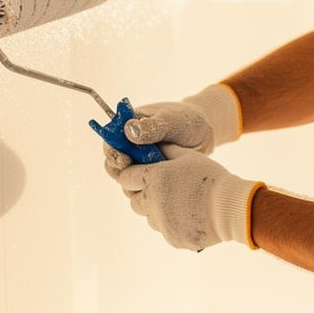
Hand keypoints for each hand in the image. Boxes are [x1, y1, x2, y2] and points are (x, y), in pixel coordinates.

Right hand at [102, 84, 241, 178]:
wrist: (203, 132)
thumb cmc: (184, 120)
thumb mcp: (170, 120)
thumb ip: (152, 126)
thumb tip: (129, 130)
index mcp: (127, 128)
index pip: (110, 143)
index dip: (113, 154)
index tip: (124, 160)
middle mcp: (129, 148)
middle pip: (115, 166)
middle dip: (123, 174)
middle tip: (137, 177)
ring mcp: (140, 164)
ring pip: (128, 181)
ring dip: (137, 185)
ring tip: (155, 184)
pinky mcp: (151, 177)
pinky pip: (143, 189)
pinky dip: (149, 192)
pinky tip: (162, 191)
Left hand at [114, 144, 262, 251]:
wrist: (232, 207)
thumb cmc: (211, 177)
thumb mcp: (188, 156)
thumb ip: (166, 151)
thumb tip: (150, 147)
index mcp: (155, 179)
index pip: (126, 177)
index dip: (129, 174)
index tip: (135, 174)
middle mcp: (153, 202)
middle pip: (134, 200)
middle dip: (141, 194)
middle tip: (157, 189)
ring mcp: (162, 223)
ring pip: (149, 217)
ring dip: (156, 209)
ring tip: (178, 202)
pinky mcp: (172, 238)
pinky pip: (165, 230)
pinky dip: (172, 223)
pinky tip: (188, 214)